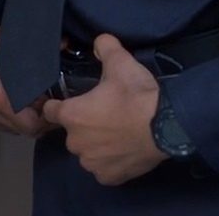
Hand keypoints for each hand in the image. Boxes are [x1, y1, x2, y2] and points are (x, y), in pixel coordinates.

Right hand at [0, 6, 53, 136]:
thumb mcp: (6, 40)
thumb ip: (34, 50)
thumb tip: (64, 46)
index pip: (32, 125)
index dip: (48, 119)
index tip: (57, 105)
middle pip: (24, 131)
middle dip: (40, 121)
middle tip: (50, 104)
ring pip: (12, 130)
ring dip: (25, 121)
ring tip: (34, 102)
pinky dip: (11, 118)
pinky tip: (15, 101)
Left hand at [40, 34, 166, 185]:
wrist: (168, 127)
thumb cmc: (138, 96)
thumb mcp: (121, 63)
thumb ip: (105, 47)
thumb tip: (99, 40)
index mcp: (72, 115)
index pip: (51, 111)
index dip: (61, 105)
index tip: (75, 102)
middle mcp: (76, 143)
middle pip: (72, 132)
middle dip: (84, 125)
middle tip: (106, 115)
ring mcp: (92, 163)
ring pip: (87, 152)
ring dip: (97, 145)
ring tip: (118, 133)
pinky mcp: (109, 177)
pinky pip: (103, 170)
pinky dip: (110, 162)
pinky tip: (123, 150)